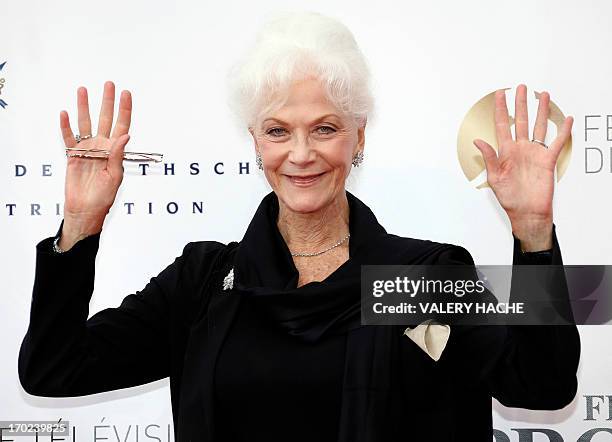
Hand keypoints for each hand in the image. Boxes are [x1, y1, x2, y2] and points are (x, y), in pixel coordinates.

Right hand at [59, 81, 131, 248]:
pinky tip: (64, 113)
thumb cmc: (103, 197)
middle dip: (106, 101)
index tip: (126, 94)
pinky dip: (65, 126)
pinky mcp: (73, 156)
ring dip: (84, 107)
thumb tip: (125, 135)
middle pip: (105, 119)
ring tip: (82, 90)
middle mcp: (102, 146)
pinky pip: (68, 138)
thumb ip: (117, 155)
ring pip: (85, 123)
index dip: (124, 110)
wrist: (85, 210)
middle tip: (108, 84)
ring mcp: (87, 149)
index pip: (122, 125)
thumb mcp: (115, 176)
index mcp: (115, 151)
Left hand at [472, 84, 572, 250]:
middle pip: (522, 120)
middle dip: (521, 103)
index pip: (503, 125)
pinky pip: (557, 142)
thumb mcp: (494, 177)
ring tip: (543, 96)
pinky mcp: (547, 160)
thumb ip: (489, 157)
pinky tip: (567, 119)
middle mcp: (520, 149)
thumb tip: (478, 141)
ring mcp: (534, 153)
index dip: (501, 109)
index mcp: (505, 151)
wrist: (527, 212)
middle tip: (521, 88)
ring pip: (539, 126)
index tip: (500, 94)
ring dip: (542, 111)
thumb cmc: (510, 198)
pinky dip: (563, 131)